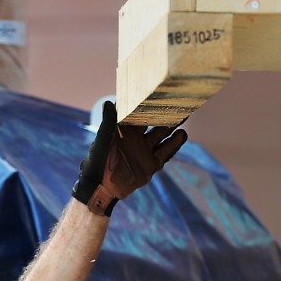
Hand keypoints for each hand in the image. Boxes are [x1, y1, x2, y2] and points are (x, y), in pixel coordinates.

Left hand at [72, 100, 187, 216]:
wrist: (101, 188)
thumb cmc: (96, 162)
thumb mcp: (102, 140)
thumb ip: (108, 122)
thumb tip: (109, 101)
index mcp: (123, 131)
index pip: (138, 114)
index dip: (147, 104)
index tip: (157, 92)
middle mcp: (136, 139)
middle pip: (154, 123)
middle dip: (164, 114)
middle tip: (177, 101)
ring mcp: (144, 151)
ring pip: (162, 136)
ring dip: (172, 127)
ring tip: (184, 115)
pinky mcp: (151, 165)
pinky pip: (165, 153)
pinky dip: (174, 145)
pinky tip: (182, 135)